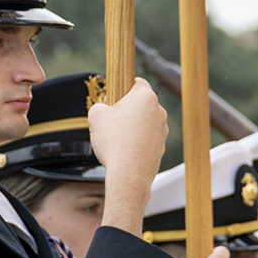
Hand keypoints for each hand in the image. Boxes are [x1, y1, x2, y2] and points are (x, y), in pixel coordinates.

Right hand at [88, 82, 169, 232]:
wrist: (128, 175)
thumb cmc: (114, 143)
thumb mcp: (95, 116)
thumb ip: (99, 105)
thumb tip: (104, 109)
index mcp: (145, 97)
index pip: (136, 82)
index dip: (122, 88)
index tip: (113, 99)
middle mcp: (159, 111)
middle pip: (141, 103)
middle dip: (126, 109)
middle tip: (111, 120)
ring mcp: (162, 130)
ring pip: (145, 121)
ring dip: (132, 126)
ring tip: (117, 139)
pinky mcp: (162, 146)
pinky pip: (147, 138)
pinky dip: (137, 141)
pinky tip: (125, 150)